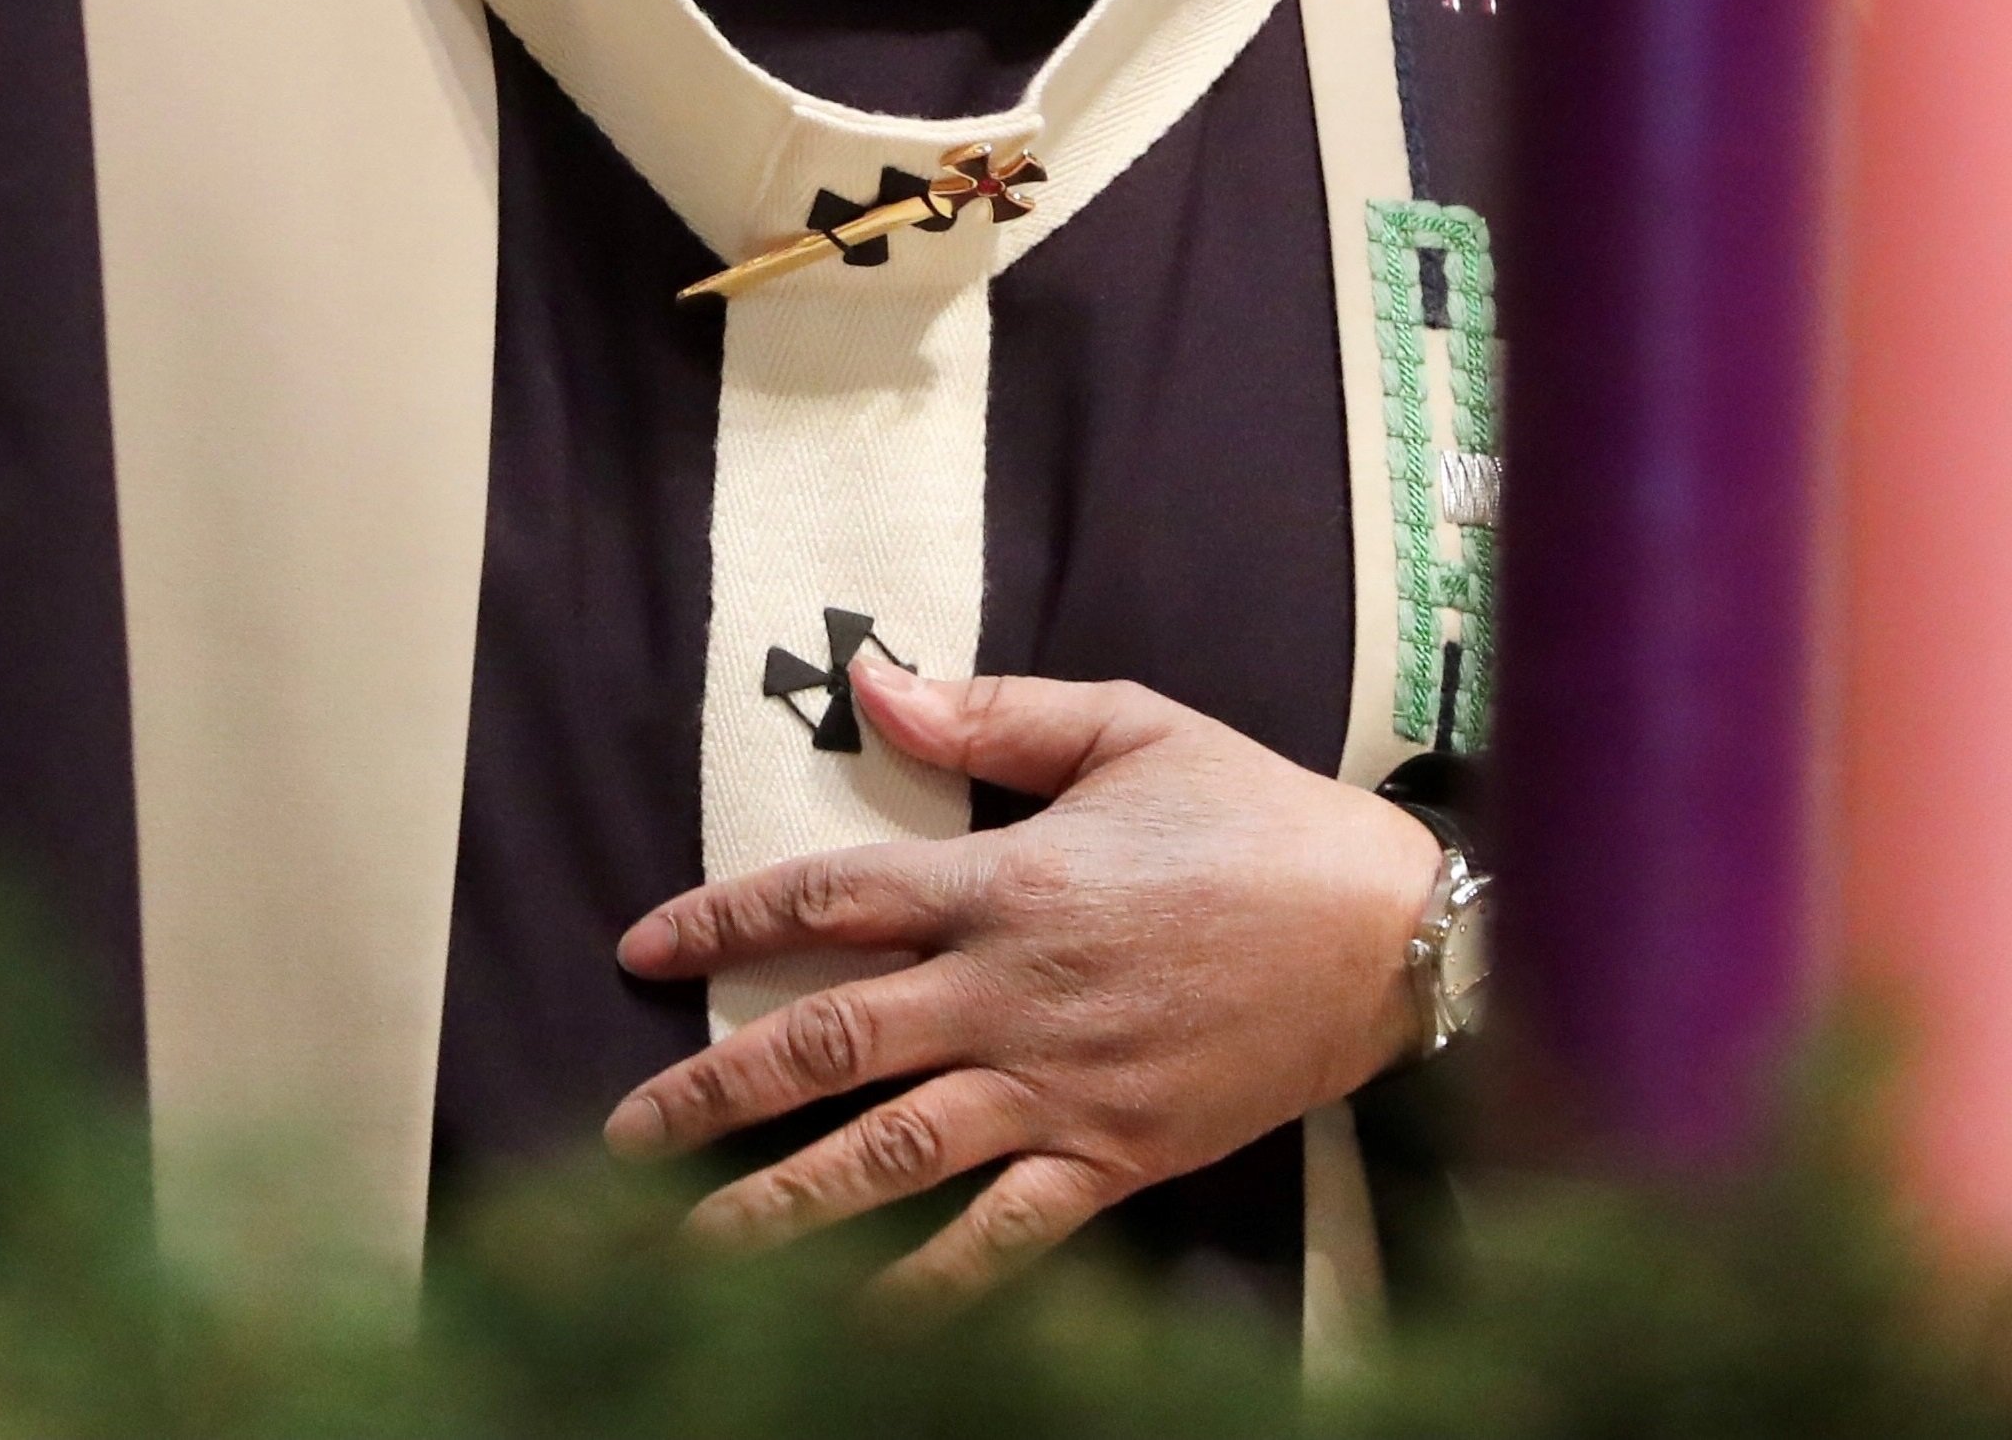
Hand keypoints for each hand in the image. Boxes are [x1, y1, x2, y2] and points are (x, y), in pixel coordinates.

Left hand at [603, 660, 1440, 1298]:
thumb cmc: (1261, 816)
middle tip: (622, 1134)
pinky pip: (1001, 1237)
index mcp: (1007, 880)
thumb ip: (994, 714)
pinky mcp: (1113, 1158)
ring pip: (887, 1154)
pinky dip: (923, 1288)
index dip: (723, 920)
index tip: (640, 949)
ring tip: (682, 1244)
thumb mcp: (1133, 727)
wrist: (1389, 932)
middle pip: (827, 1043)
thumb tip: (874, 686)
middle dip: (710, 1090)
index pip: (828, 898)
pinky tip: (850, 1324)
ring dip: (776, 1201)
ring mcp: (1057, 1087)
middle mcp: (1010, 992)